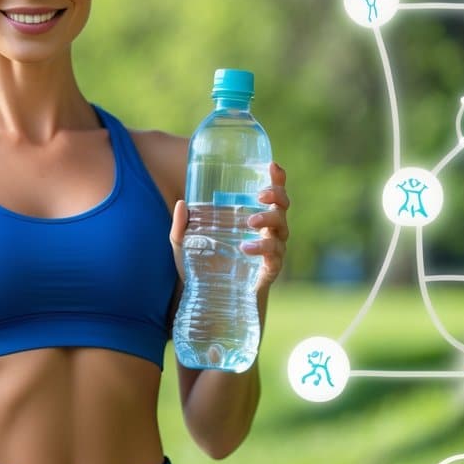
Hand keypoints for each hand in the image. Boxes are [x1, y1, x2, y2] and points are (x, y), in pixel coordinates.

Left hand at [168, 161, 290, 290]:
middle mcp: (265, 230)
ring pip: (281, 228)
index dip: (276, 178)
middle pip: (282, 206)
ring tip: (250, 222)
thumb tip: (181, 203)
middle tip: (260, 196)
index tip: (272, 166)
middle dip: (277, 196)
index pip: (269, 194)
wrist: (207, 297)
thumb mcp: (184, 244)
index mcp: (250, 216)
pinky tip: (246, 248)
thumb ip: (180, 226)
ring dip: (268, 220)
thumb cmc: (201, 265)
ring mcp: (271, 248)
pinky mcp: (270, 268)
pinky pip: (274, 255)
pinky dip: (262, 249)